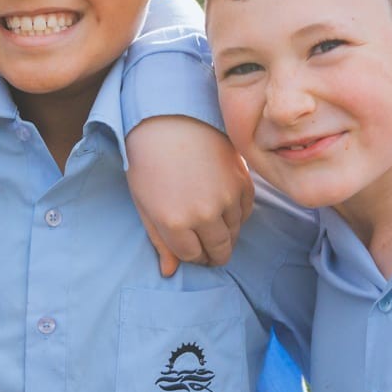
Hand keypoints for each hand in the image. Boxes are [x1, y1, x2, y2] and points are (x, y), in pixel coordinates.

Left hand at [123, 116, 255, 276]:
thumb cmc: (148, 161)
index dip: (191, 254)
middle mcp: (204, 215)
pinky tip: (223, 202)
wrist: (169, 118)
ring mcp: (226, 198)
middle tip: (207, 245)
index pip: (192, 257)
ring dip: (225, 232)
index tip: (189, 246)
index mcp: (174, 223)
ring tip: (211, 217)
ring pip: (234, 233)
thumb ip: (159, 240)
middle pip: (219, 250)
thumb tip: (169, 272)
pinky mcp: (242, 181)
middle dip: (212, 253)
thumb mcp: (144, 203)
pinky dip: (237, 213)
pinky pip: (246, 212)